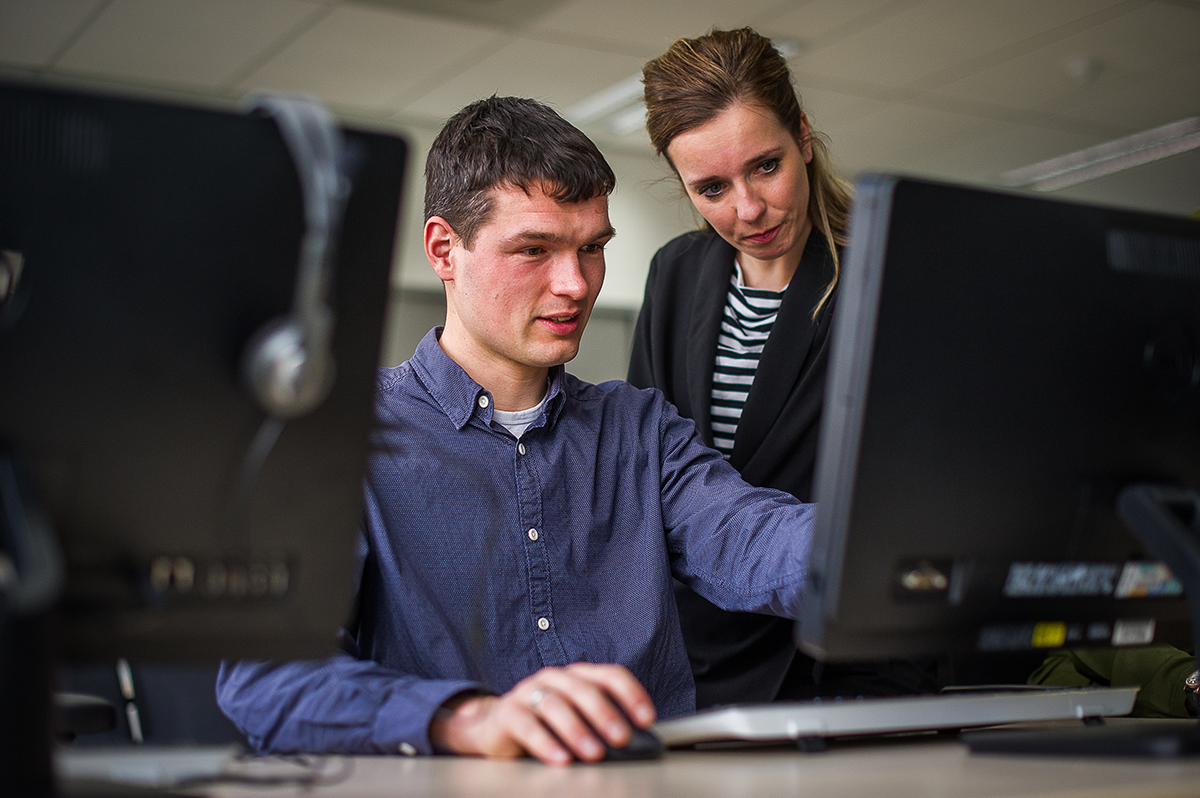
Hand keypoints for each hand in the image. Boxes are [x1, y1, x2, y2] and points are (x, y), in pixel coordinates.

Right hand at [428, 662, 655, 764]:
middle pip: (583, 689)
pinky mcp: (507, 712)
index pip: (610, 675)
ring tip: (594, 753)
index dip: (631, 694)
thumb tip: (635, 744)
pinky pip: (527, 725)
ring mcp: (528, 691)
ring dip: (577, 730)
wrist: (496, 727)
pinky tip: (561, 759)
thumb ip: (601, 724)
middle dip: (605, 714)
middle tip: (621, 738)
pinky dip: (546, 743)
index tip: (647, 718)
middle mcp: (554, 678)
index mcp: (577, 675)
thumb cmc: (546, 723)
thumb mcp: (576, 719)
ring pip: (555, 705)